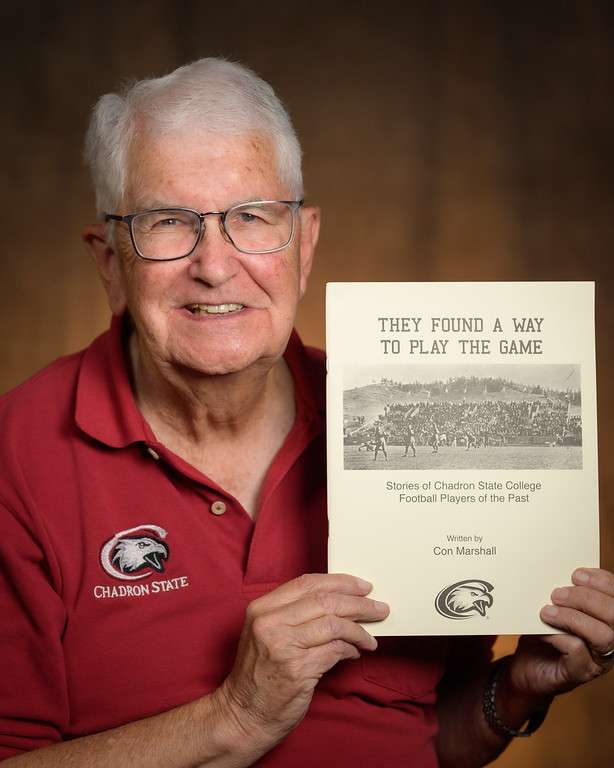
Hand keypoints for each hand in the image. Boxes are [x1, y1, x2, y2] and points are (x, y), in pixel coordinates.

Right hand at [216, 573, 388, 749]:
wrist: (243, 715)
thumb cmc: (259, 674)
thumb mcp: (265, 633)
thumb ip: (293, 614)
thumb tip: (340, 602)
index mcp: (261, 608)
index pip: (307, 584)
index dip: (340, 582)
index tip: (362, 587)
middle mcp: (270, 623)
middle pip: (325, 602)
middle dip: (358, 604)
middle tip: (379, 608)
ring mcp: (283, 646)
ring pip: (334, 625)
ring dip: (359, 630)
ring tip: (370, 638)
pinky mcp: (297, 670)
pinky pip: (335, 651)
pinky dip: (351, 650)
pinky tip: (355, 653)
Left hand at [507, 568, 613, 701]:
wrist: (526, 666)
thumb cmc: (542, 631)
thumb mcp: (553, 606)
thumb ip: (562, 592)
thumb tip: (555, 572)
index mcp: (607, 617)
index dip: (603, 582)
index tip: (577, 573)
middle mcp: (611, 639)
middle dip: (587, 598)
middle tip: (557, 593)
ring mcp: (599, 658)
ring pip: (604, 636)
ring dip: (574, 618)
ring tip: (547, 611)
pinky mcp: (581, 672)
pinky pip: (579, 652)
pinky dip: (559, 637)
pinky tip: (543, 630)